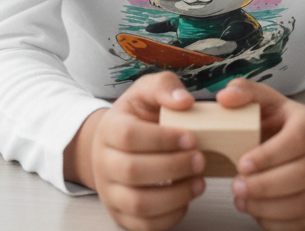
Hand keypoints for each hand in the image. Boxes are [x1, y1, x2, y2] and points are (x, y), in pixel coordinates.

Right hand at [66, 72, 205, 230]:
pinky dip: (170, 216)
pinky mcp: (122, 215)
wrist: (114, 146)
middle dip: (172, 167)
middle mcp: (104, 163)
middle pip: (133, 171)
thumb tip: (184, 101)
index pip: (129, 136)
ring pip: (138, 203)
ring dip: (175, 195)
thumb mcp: (146, 92)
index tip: (191, 137)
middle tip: (200, 160)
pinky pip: (144, 225)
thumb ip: (164, 87)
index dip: (162, 139)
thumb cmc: (136, 117)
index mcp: (109, 129)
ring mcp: (111, 193)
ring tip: (199, 181)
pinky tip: (187, 197)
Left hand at [217, 78, 304, 230]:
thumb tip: (224, 97)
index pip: (297, 140)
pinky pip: (303, 225)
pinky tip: (257, 211)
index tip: (241, 163)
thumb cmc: (286, 124)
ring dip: (267, 207)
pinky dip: (276, 223)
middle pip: (301, 176)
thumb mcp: (268, 101)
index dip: (269, 155)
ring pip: (302, 204)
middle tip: (236, 186)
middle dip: (264, 186)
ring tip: (241, 200)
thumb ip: (245, 93)